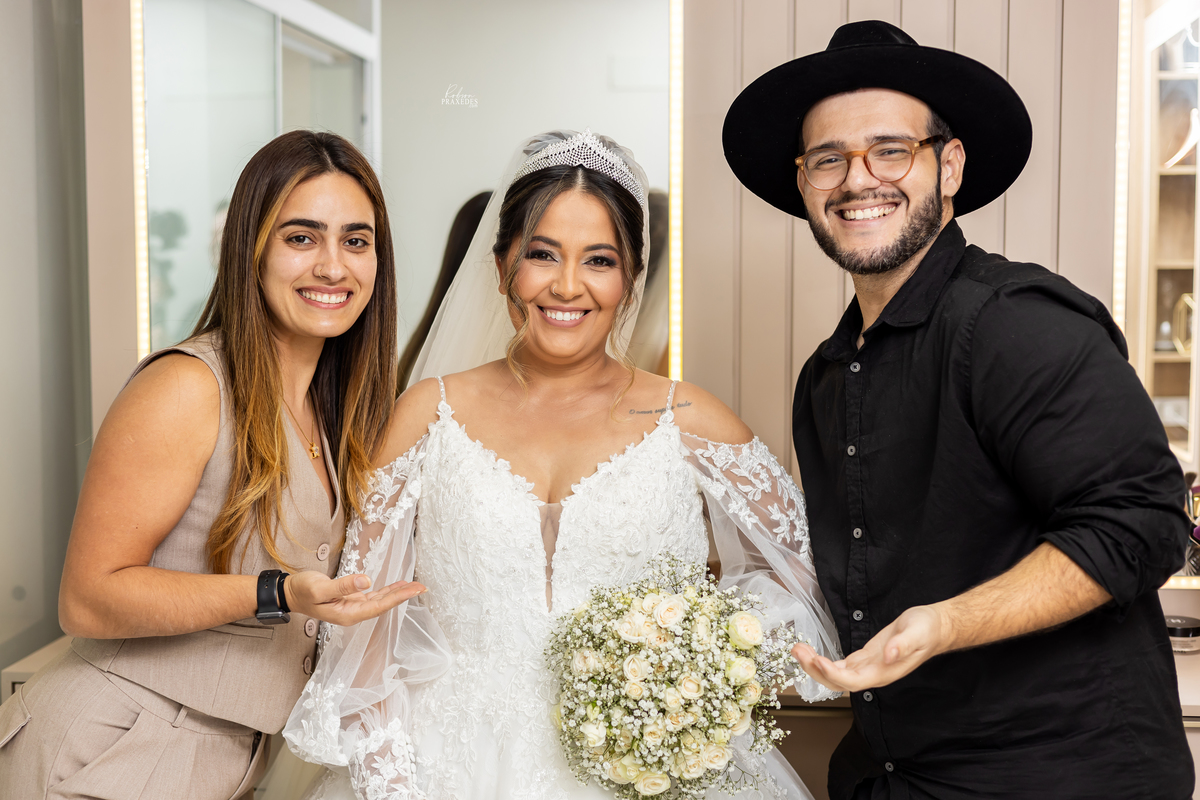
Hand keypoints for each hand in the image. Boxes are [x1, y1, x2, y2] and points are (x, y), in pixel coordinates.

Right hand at [284, 570, 426, 626]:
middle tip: (423, 587)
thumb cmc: (302, 591)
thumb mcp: (320, 588)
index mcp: (347, 614)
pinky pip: (374, 596)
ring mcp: (353, 607)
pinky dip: (387, 590)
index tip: (414, 590)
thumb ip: (343, 586)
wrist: (290, 593)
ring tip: (415, 585)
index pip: (379, 606)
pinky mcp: (351, 599)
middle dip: (404, 595)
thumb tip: (366, 581)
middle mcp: (353, 613)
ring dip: (398, 593)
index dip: (398, 598)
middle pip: (384, 604)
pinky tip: (398, 586)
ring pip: (381, 600)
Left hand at [791, 605, 950, 692]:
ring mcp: (867, 667)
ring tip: (797, 649)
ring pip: (835, 674)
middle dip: (815, 670)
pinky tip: (810, 652)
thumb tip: (888, 655)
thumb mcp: (917, 632)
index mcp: (884, 673)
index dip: (834, 674)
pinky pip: (840, 665)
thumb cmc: (927, 630)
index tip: (818, 660)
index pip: (853, 681)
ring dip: (814, 665)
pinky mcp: (864, 658)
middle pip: (838, 682)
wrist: (934, 628)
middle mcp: (873, 674)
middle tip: (797, 651)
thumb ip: (903, 645)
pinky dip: (823, 660)